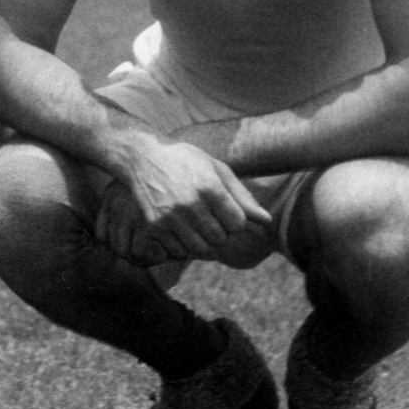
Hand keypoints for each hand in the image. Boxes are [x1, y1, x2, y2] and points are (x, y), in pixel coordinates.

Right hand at [96, 140, 270, 262]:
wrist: (141, 157)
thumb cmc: (185, 161)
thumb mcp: (216, 169)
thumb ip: (242, 196)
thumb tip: (266, 221)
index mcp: (210, 187)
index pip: (237, 224)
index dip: (234, 221)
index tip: (225, 212)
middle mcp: (190, 204)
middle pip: (220, 239)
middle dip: (220, 232)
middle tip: (210, 218)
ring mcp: (170, 217)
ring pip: (201, 249)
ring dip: (203, 242)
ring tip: (197, 226)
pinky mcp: (154, 227)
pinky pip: (179, 251)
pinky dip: (184, 245)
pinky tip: (180, 229)